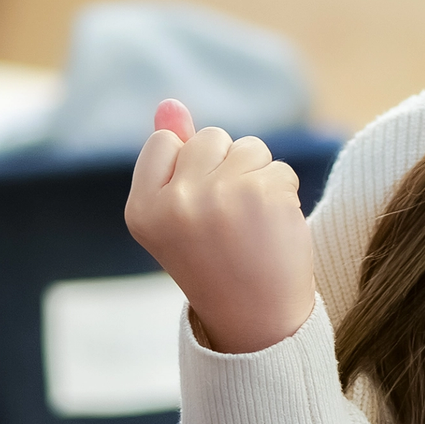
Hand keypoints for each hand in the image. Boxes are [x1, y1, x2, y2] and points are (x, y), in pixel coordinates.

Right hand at [125, 100, 314, 353]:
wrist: (259, 320)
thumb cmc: (216, 262)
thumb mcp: (179, 213)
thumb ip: (172, 157)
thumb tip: (169, 102)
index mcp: (141, 209)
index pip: (164, 142)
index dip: (189, 170)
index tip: (196, 214)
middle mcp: (175, 202)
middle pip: (210, 137)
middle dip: (225, 169)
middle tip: (226, 222)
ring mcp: (220, 197)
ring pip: (249, 147)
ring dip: (257, 178)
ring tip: (251, 225)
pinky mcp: (264, 194)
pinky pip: (279, 168)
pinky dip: (283, 194)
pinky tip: (274, 230)